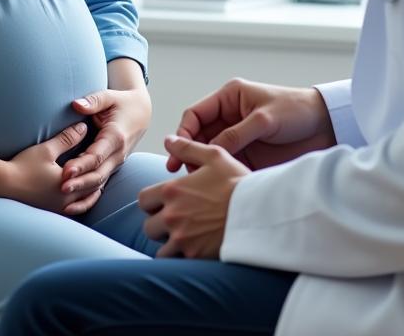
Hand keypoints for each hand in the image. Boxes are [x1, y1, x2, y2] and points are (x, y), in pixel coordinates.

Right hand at [1, 121, 103, 215]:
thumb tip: (83, 127)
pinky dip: (76, 203)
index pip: (94, 178)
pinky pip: (69, 210)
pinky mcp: (47, 213)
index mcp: (69, 187)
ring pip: (81, 204)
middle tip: (104, 170)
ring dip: (88, 194)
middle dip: (97, 181)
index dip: (99, 167)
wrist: (1, 186)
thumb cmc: (23, 166)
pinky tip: (72, 197)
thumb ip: (67, 138)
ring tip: (94, 186)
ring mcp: (56, 210)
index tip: (102, 156)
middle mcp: (65, 202)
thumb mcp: (47, 149)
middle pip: (90, 193)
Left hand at [58, 85, 151, 211]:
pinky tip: (72, 207)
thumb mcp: (110, 96)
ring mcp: (116, 163)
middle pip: (98, 174)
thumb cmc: (123, 103)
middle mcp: (118, 154)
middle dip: (80, 183)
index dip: (81, 165)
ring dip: (82, 192)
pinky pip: (100, 185)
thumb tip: (76, 105)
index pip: (97, 155)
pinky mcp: (112, 167)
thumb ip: (93, 101)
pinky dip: (88, 198)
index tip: (65, 172)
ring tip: (63, 201)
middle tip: (60, 188)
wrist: (141, 113)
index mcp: (116, 137)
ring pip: (99, 183)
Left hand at [140, 135, 248, 258]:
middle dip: (159, 225)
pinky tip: (194, 250)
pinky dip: (181, 258)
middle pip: (148, 227)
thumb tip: (168, 140)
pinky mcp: (194, 256)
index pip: (143, 200)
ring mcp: (181, 238)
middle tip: (177, 221)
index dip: (152, 202)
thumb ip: (188, 148)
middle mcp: (172, 215)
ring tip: (187, 237)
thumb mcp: (214, 156)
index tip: (165, 203)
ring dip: (169, 244)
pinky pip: (175, 263)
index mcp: (172, 190)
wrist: (260, 212)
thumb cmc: (238, 182)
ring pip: (160, 248)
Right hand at [168, 77, 334, 172]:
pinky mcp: (248, 156)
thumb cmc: (296, 110)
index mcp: (230, 98)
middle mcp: (230, 117)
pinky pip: (226, 165)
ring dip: (202, 166)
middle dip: (189, 152)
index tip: (178, 150)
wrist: (325, 127)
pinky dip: (219, 175)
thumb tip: (210, 151)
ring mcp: (238, 138)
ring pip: (210, 153)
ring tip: (198, 181)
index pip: (196, 114)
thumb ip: (236, 134)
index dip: (184, 132)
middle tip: (182, 172)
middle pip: (199, 136)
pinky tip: (215, 186)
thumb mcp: (264, 119)